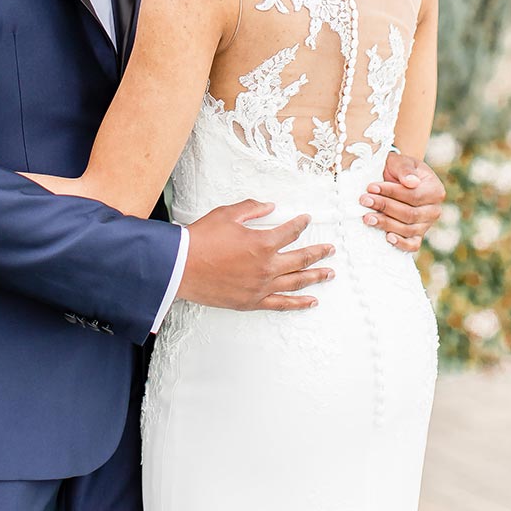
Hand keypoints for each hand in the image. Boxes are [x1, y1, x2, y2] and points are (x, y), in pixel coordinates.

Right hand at [178, 200, 334, 310]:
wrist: (180, 267)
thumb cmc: (201, 240)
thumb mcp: (227, 215)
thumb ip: (252, 209)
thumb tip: (269, 206)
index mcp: (262, 243)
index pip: (290, 232)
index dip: (300, 223)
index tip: (306, 219)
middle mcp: (267, 267)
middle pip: (301, 258)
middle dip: (319, 252)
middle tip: (330, 249)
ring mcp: (261, 287)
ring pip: (297, 282)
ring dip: (316, 277)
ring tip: (329, 273)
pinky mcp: (252, 301)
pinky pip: (281, 304)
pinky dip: (298, 303)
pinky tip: (310, 301)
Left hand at [359, 151, 443, 252]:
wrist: (398, 178)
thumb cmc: (399, 169)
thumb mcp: (401, 162)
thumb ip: (405, 170)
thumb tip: (411, 182)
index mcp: (435, 190)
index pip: (413, 195)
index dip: (391, 193)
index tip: (371, 187)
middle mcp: (434, 210)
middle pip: (409, 214)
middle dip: (384, 207)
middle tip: (364, 200)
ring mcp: (427, 225)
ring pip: (408, 229)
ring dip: (386, 224)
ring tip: (367, 217)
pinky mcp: (418, 236)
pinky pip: (413, 244)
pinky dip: (401, 244)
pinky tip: (387, 238)